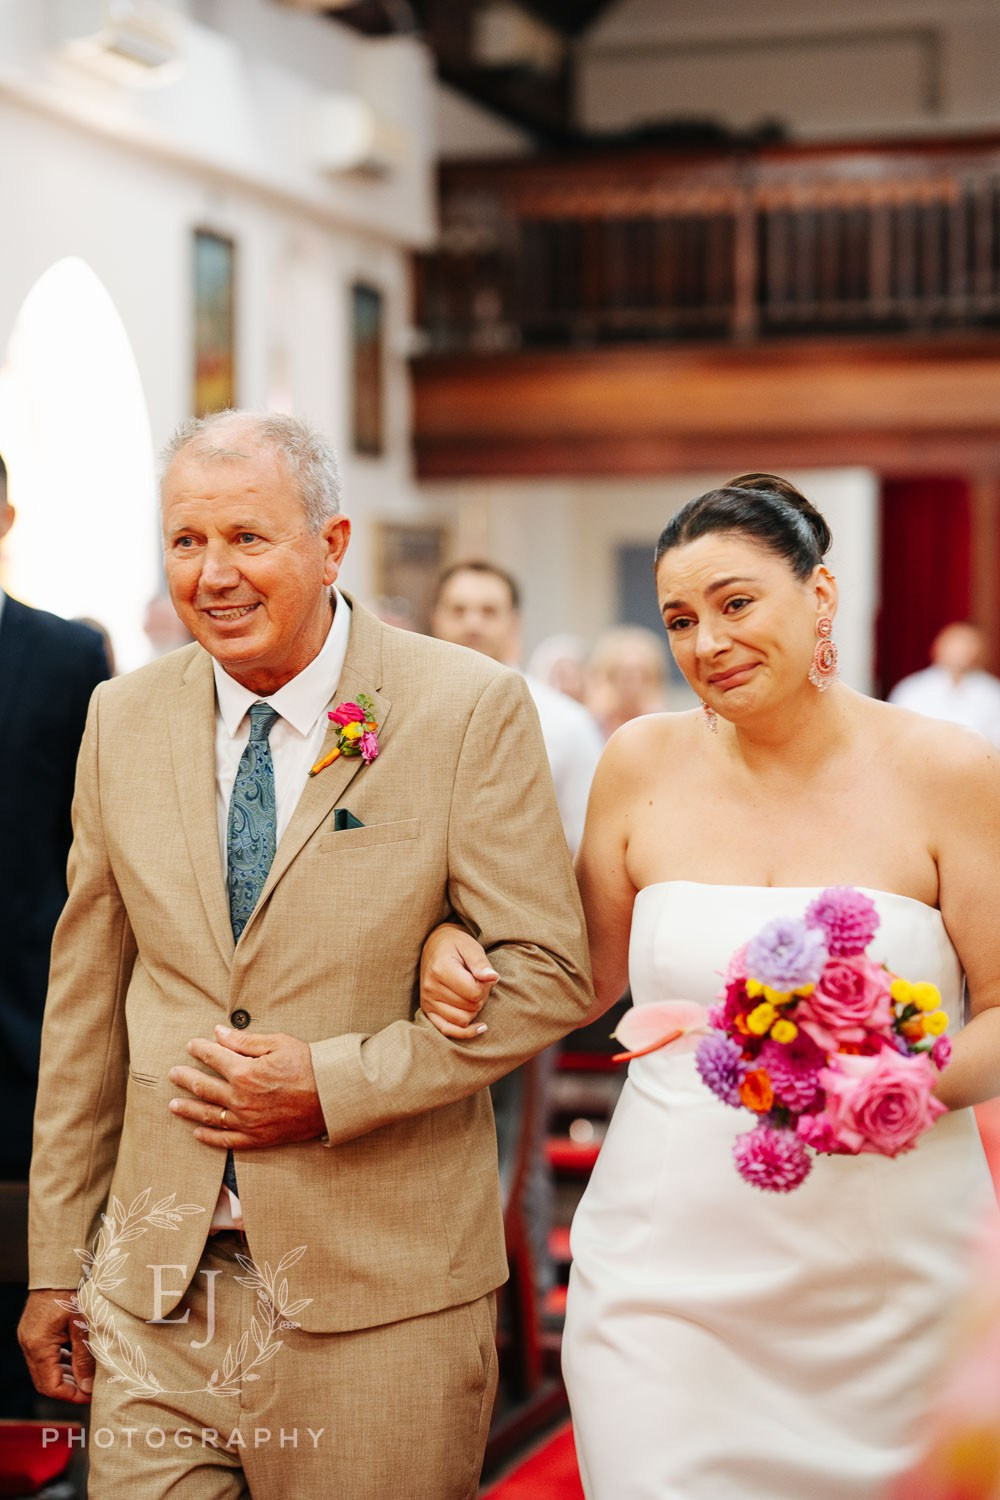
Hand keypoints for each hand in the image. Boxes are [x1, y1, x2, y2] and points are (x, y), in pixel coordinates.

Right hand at [18, 1289, 93, 1403]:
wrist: (59, 1266)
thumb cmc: (72, 1291)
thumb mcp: (82, 1325)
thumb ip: (84, 1358)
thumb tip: (87, 1387)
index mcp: (38, 1345)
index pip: (50, 1386)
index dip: (71, 1395)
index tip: (90, 1396)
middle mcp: (29, 1344)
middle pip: (45, 1380)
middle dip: (68, 1388)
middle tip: (91, 1390)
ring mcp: (29, 1336)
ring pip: (45, 1368)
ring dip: (65, 1375)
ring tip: (88, 1377)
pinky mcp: (34, 1330)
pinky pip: (45, 1354)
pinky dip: (60, 1361)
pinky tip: (77, 1359)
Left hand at [168, 1027, 325, 1147]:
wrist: (332, 1097)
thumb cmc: (308, 1066)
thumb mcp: (278, 1044)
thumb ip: (245, 1041)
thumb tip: (219, 1033)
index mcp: (245, 1072)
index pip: (213, 1057)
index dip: (199, 1049)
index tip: (191, 1045)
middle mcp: (240, 1099)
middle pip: (204, 1087)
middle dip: (185, 1078)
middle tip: (173, 1073)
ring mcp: (247, 1121)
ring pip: (208, 1115)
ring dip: (188, 1109)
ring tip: (173, 1105)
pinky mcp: (257, 1138)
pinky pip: (226, 1140)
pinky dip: (209, 1137)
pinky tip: (197, 1132)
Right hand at [420, 922, 498, 1038]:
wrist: (435, 946)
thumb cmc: (456, 945)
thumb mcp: (470, 946)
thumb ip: (481, 963)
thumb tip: (493, 978)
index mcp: (440, 970)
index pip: (474, 993)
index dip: (485, 986)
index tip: (484, 975)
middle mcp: (430, 988)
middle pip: (470, 1007)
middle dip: (481, 996)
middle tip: (479, 981)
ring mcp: (427, 1001)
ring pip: (463, 1021)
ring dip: (474, 1009)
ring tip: (472, 992)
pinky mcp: (428, 1011)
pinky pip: (448, 1030)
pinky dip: (465, 1032)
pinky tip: (480, 1027)